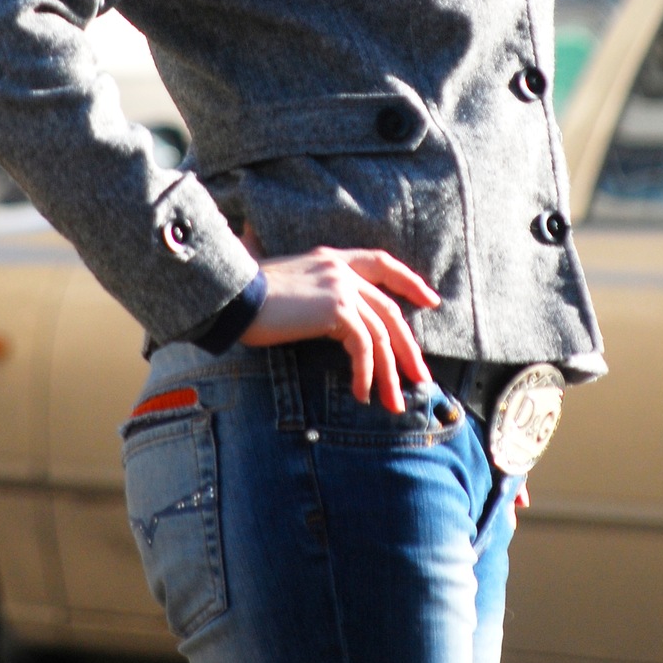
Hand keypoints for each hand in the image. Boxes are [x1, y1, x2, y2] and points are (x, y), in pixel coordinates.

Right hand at [241, 246, 439, 413]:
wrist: (231, 296)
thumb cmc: (246, 297)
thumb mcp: (284, 285)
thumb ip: (308, 292)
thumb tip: (317, 317)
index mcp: (332, 259)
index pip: (381, 263)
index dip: (409, 282)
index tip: (430, 301)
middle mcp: (341, 269)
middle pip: (390, 310)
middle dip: (408, 348)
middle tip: (420, 378)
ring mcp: (341, 288)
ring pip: (381, 335)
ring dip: (389, 374)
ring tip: (393, 403)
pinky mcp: (337, 311)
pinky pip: (363, 347)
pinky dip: (365, 374)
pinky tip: (360, 394)